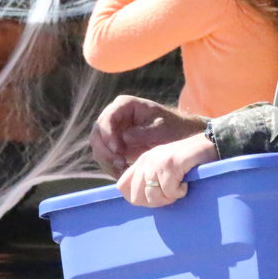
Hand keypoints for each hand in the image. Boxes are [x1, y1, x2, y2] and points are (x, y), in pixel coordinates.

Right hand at [91, 94, 206, 177]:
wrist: (180, 137)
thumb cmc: (173, 128)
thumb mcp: (162, 128)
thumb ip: (143, 132)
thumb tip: (124, 137)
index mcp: (125, 105)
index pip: (107, 118)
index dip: (108, 134)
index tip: (117, 150)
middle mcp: (115, 116)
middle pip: (97, 134)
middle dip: (105, 151)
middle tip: (120, 164)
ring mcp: (113, 132)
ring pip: (98, 147)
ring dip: (107, 161)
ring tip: (123, 170)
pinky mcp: (115, 146)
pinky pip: (105, 157)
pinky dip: (111, 167)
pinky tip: (123, 173)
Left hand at [116, 132, 216, 207]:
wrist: (209, 145)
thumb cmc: (187, 162)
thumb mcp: (162, 168)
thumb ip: (148, 180)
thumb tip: (138, 201)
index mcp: (141, 162)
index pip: (123, 187)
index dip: (138, 198)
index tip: (155, 196)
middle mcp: (145, 161)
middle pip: (136, 198)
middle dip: (155, 202)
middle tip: (170, 194)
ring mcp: (157, 162)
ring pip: (153, 197)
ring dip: (169, 198)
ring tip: (179, 187)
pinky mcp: (171, 164)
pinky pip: (170, 192)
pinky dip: (180, 192)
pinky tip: (186, 183)